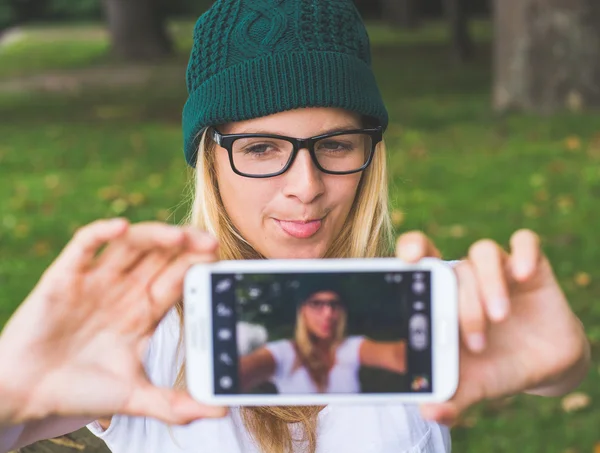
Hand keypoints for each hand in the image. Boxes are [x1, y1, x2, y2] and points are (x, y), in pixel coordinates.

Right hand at [0, 219, 226, 425]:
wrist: (26, 394)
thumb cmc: (80, 390)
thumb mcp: (134, 397)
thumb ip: (176, 404)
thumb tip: (221, 412)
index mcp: (144, 311)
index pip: (178, 279)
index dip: (198, 267)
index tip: (220, 261)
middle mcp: (124, 289)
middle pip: (162, 255)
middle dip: (186, 246)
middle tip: (209, 241)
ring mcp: (96, 280)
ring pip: (131, 244)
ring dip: (156, 235)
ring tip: (180, 237)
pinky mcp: (64, 275)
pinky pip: (84, 244)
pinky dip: (101, 232)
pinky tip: (120, 227)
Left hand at [396, 230, 589, 425]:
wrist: (542, 364)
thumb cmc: (495, 367)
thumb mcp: (472, 385)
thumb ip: (450, 396)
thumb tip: (429, 412)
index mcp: (441, 296)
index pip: (419, 258)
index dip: (412, 250)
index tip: (410, 259)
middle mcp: (465, 277)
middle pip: (451, 266)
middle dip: (460, 302)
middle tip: (474, 341)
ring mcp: (498, 269)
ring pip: (483, 254)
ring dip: (488, 285)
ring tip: (498, 319)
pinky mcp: (532, 266)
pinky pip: (526, 242)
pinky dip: (523, 252)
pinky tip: (523, 275)